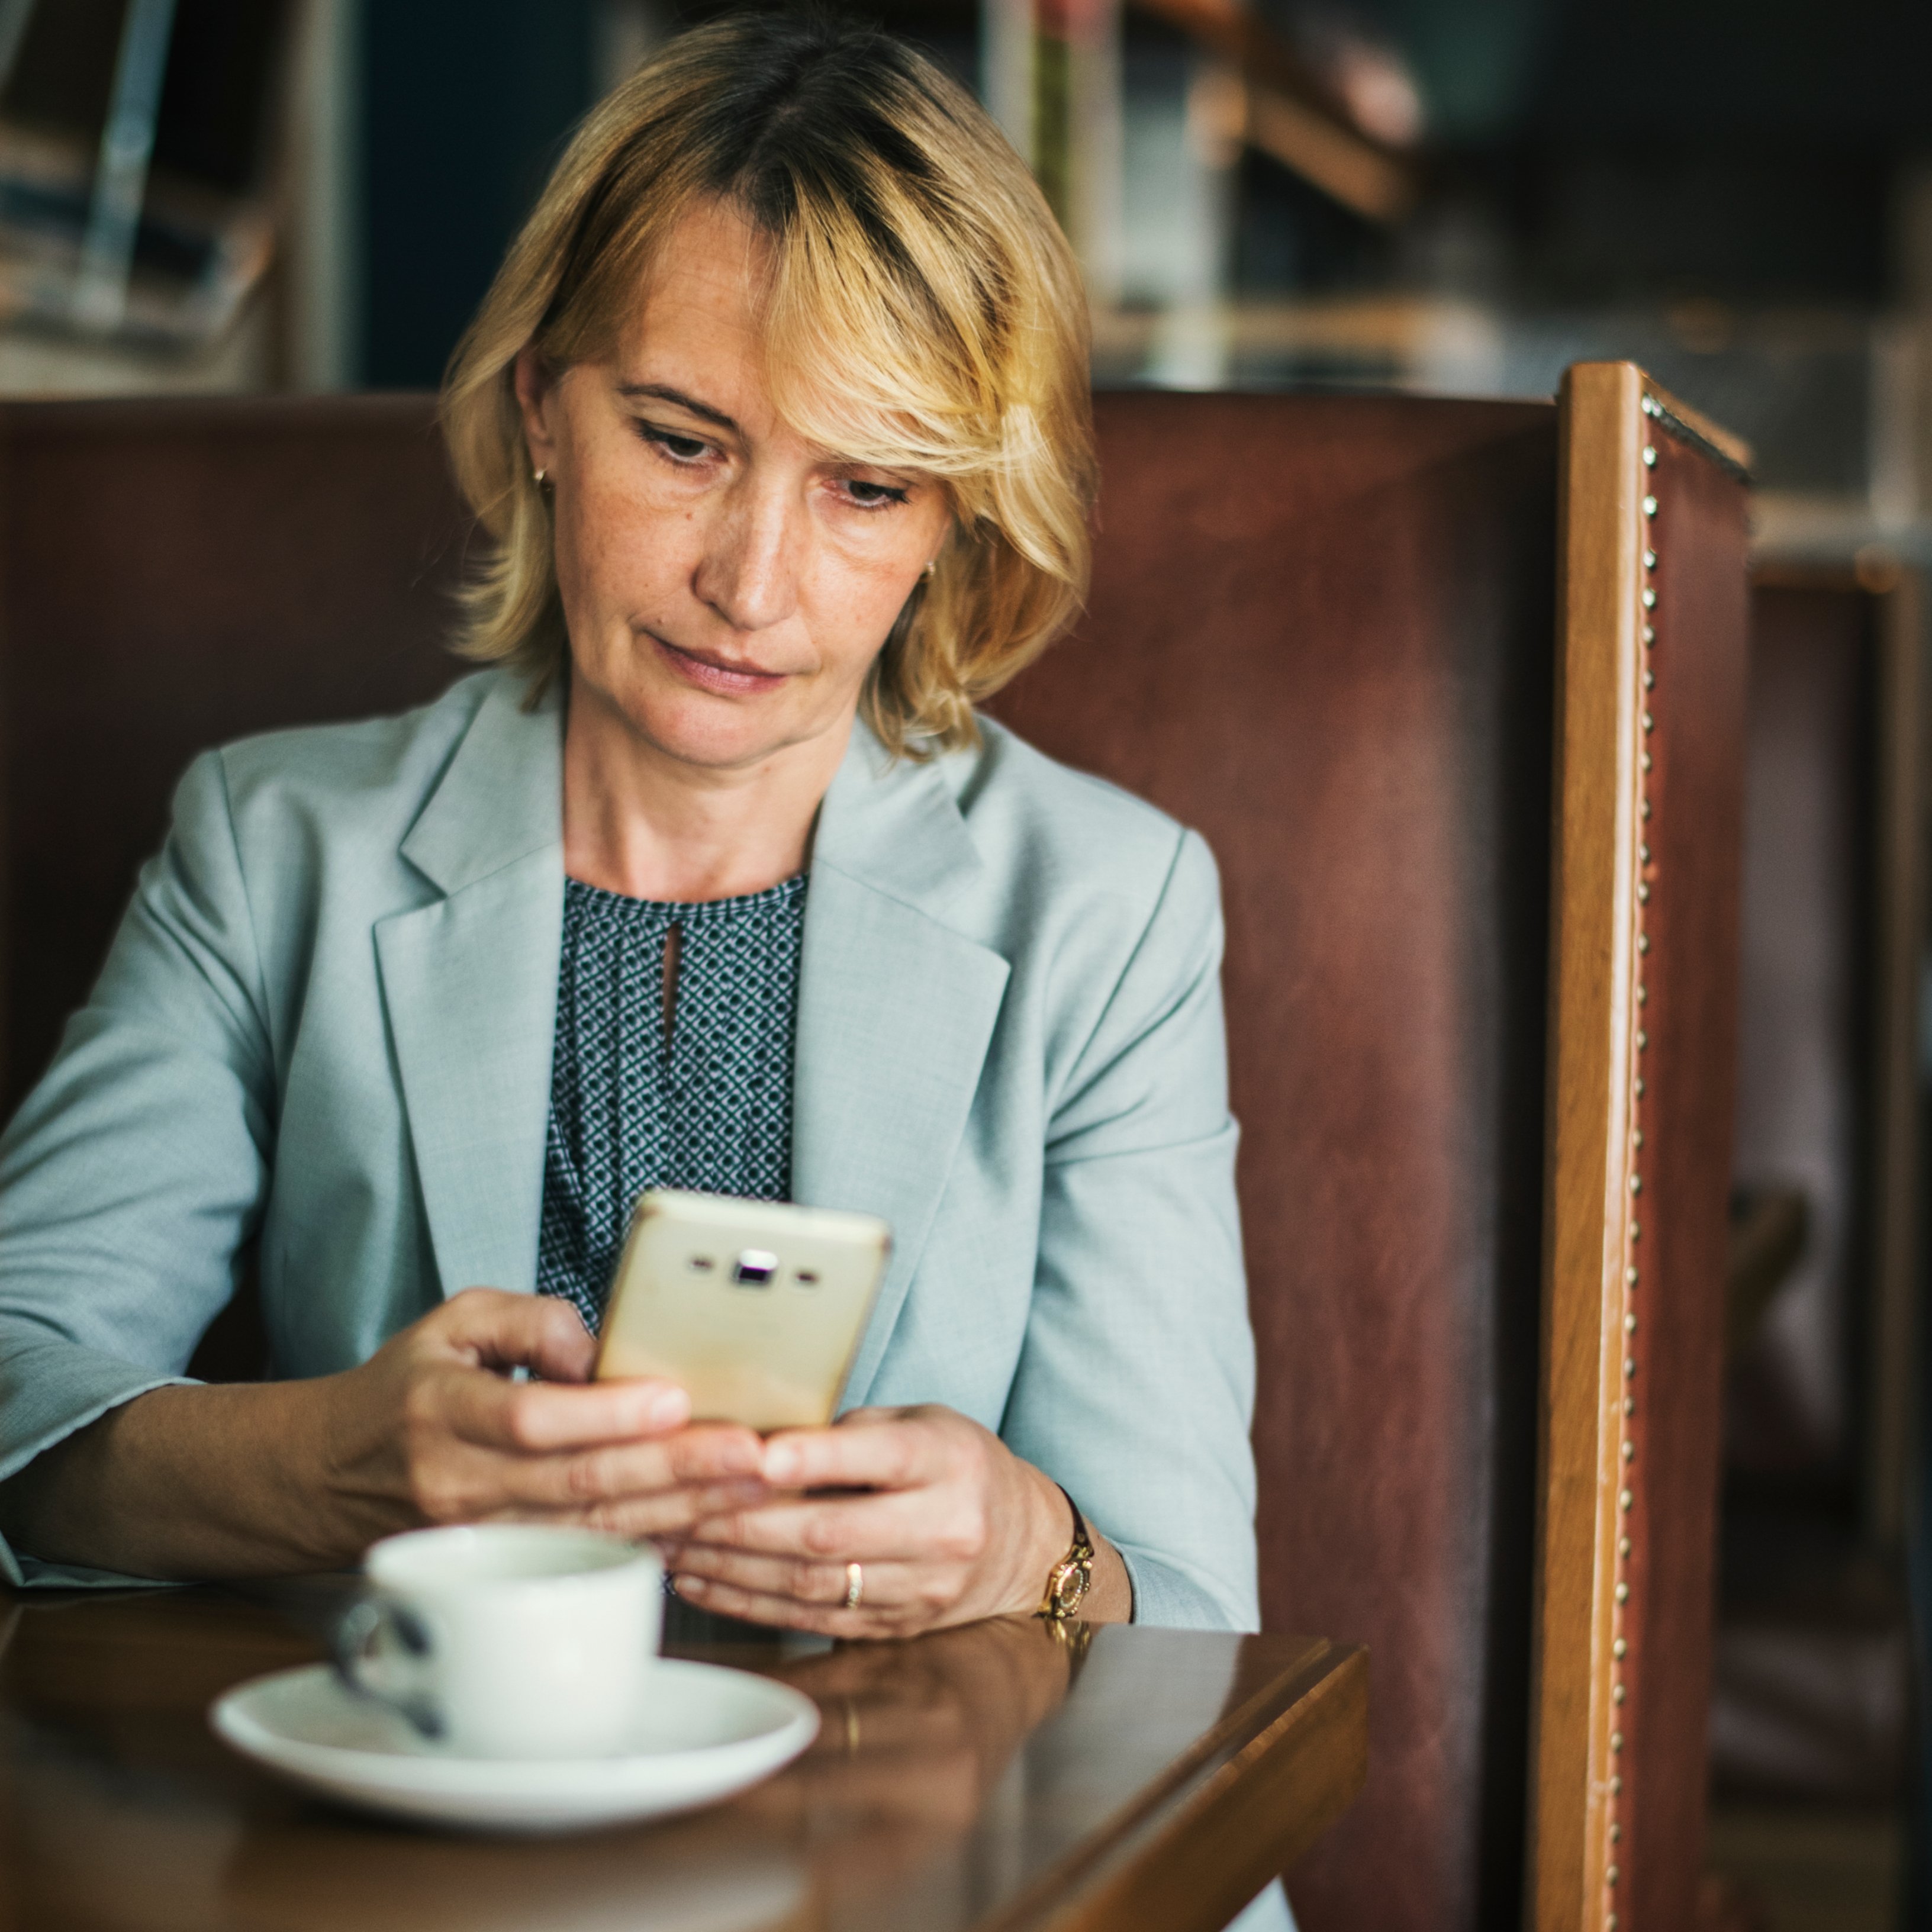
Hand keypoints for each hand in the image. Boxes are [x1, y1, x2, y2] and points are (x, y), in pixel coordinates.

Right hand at [312, 1287, 768, 1551]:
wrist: (328, 1477)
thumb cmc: (405, 1389)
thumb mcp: (451, 1322)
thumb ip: (528, 1320)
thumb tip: (597, 1351)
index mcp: (443, 1411)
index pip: (530, 1420)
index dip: (604, 1415)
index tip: (672, 1399)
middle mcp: (460, 1483)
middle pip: (578, 1483)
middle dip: (675, 1468)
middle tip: (750, 1453)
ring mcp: (482, 1537)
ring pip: (593, 1527)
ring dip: (681, 1509)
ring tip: (750, 1486)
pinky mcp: (505, 1564)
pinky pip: (588, 1553)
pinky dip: (653, 1541)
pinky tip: (708, 1524)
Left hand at [660, 1404, 1105, 1637]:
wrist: (1022, 1548)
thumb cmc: (955, 1466)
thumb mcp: (922, 1424)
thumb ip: (852, 1431)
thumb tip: (759, 1439)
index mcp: (949, 1462)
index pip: (880, 1459)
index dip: (817, 1458)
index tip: (759, 1455)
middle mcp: (944, 1529)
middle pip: (832, 1532)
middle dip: (746, 1523)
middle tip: (680, 1506)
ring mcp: (922, 1588)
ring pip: (813, 1582)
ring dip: (734, 1567)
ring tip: (674, 1544)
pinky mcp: (896, 1628)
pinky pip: (810, 1619)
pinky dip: (749, 1603)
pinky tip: (704, 1581)